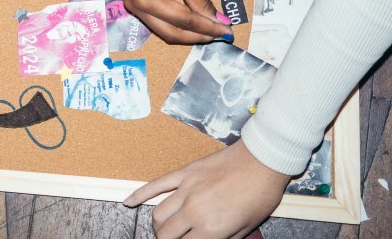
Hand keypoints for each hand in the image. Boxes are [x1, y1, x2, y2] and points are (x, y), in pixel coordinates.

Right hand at [124, 0, 231, 43]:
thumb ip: (202, 2)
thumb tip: (219, 22)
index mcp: (148, 2)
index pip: (184, 22)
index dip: (208, 28)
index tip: (228, 31)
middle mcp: (137, 9)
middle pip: (172, 33)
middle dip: (198, 36)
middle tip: (221, 34)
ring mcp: (134, 7)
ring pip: (165, 30)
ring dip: (188, 32)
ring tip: (211, 30)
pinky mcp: (137, 2)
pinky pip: (159, 21)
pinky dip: (177, 23)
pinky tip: (194, 21)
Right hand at [124, 140, 289, 238]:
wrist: (262, 161)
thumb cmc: (260, 194)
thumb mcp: (246, 227)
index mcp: (212, 228)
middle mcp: (194, 210)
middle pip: (165, 234)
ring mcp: (186, 190)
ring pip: (158, 214)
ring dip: (157, 226)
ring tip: (162, 231)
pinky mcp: (184, 173)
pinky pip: (156, 185)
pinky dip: (140, 194)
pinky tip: (129, 201)